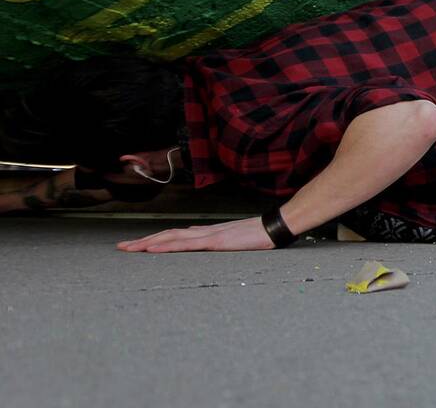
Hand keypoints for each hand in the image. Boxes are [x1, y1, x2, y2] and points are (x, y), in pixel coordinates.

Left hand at [117, 216, 273, 252]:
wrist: (274, 227)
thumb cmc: (258, 234)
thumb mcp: (232, 240)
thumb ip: (212, 238)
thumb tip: (195, 237)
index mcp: (206, 233)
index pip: (174, 235)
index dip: (154, 239)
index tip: (136, 245)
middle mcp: (203, 232)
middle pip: (166, 235)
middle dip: (143, 241)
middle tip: (121, 247)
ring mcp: (208, 236)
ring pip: (171, 238)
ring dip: (148, 243)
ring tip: (129, 248)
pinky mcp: (214, 242)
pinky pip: (186, 245)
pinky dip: (167, 246)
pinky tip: (154, 249)